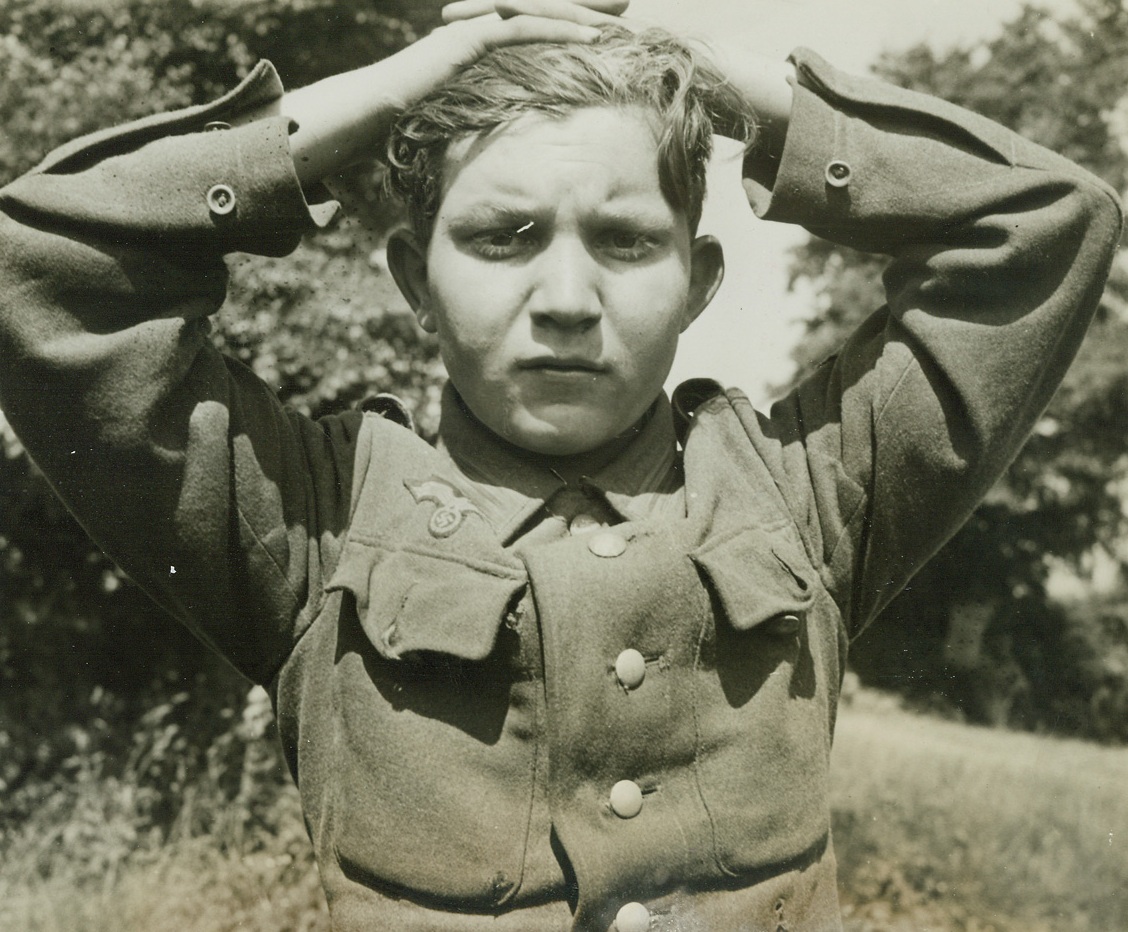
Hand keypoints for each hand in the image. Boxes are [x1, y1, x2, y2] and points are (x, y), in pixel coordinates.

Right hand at [282, 0, 627, 184]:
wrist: (344, 129)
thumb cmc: (377, 143)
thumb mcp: (438, 142)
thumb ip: (459, 147)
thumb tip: (471, 186)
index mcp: (466, 59)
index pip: (524, 36)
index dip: (562, 33)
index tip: (603, 41)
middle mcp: (466, 39)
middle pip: (535, 14)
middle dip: (580, 9)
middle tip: (624, 11)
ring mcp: (461, 35)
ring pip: (531, 12)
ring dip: (577, 13)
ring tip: (618, 17)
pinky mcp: (457, 41)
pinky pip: (516, 28)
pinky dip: (555, 29)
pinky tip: (591, 38)